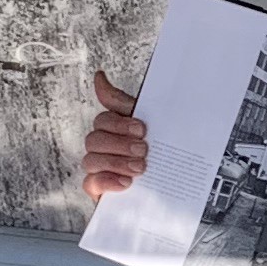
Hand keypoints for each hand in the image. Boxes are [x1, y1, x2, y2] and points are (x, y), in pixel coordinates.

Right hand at [82, 68, 148, 198]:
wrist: (176, 185)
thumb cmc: (160, 150)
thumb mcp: (153, 123)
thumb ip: (126, 103)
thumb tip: (98, 76)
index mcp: (115, 127)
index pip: (104, 119)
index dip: (120, 123)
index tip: (142, 128)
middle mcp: (102, 145)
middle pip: (95, 138)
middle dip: (120, 144)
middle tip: (144, 150)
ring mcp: (98, 167)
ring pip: (91, 160)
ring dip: (116, 162)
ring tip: (140, 168)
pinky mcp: (99, 189)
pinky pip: (90, 183)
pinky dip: (106, 181)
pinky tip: (125, 183)